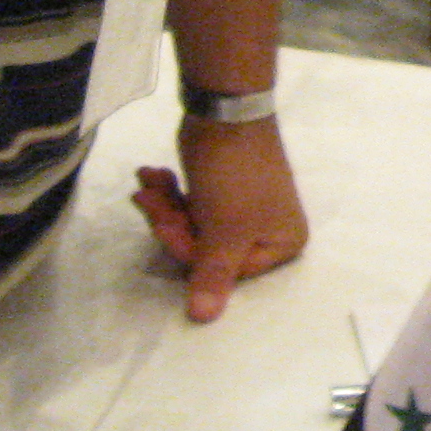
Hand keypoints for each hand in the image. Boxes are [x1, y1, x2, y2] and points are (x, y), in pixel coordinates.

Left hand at [132, 116, 307, 320]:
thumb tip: (203, 320)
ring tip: (148, 183)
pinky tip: (153, 176)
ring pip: (194, 226)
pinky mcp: (223, 190)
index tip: (166, 223)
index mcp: (282, 243)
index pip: (226, 270)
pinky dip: (170, 193)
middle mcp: (268, 230)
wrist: (225, 110)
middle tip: (150, 202)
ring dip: (165, 207)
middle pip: (206, 248)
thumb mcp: (225, 230)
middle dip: (171, 224)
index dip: (188, 248)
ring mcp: (244, 209)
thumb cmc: (234, 176)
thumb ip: (213, 275)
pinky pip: (193, 205)